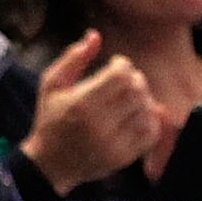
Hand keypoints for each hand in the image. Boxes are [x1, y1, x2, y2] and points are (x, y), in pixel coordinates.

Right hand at [23, 30, 165, 194]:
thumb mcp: (51, 85)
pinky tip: (136, 116)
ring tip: (128, 99)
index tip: (114, 66)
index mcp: (81, 104)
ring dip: (143, 99)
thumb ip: (73, 58)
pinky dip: (149, 120)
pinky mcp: (123, 158)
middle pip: (137, 90)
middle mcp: (99, 126)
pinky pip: (151, 133)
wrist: (49, 165)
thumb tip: (95, 35)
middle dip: (134, 80)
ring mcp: (113, 145)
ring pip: (147, 110)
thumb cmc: (51, 120)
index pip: (121, 75)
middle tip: (123, 83)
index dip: (122, 65)